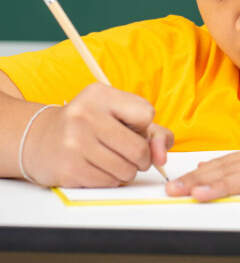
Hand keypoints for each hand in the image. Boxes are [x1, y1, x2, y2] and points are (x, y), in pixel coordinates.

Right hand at [22, 83, 173, 186]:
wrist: (41, 140)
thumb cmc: (90, 126)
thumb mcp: (120, 115)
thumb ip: (153, 132)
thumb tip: (161, 157)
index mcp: (100, 95)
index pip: (146, 113)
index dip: (144, 126)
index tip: (130, 126)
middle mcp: (85, 116)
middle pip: (139, 148)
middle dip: (142, 157)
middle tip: (132, 154)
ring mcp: (75, 144)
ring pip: (127, 170)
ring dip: (128, 171)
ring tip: (115, 161)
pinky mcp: (69, 169)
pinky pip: (110, 182)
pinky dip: (112, 180)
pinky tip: (100, 169)